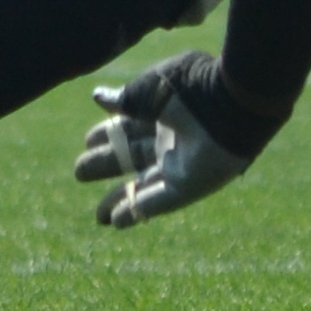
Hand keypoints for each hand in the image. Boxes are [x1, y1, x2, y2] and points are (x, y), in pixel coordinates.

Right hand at [72, 51, 286, 226]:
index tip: (87, 141)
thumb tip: (97, 97)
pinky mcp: (190, 185)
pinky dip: (137, 211)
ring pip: (143, 185)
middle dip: (106, 165)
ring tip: (98, 216)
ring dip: (120, 199)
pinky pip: (159, 202)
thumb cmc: (192, 87)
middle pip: (131, 156)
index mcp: (164, 109)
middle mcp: (172, 138)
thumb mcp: (151, 89)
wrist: (231, 103)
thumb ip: (124, 98)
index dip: (107, 135)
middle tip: (79, 172)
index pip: (129, 126)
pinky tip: (115, 222)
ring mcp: (181, 163)